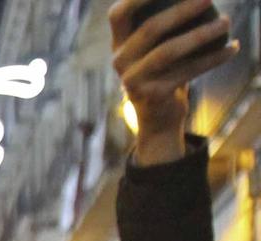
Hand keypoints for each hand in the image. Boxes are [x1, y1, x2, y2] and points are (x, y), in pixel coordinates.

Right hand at [111, 0, 237, 164]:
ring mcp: (133, 81)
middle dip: (182, 10)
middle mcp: (120, 62)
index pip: (119, 14)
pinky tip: (233, 47)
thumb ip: (163, 25)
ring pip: (168, 51)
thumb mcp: (155, 49)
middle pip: (150, 29)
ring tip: (226, 22)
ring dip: (202, 34)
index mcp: (119, 45)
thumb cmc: (163, 73)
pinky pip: (187, 72)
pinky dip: (213, 58)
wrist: (157, 118)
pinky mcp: (152, 96)